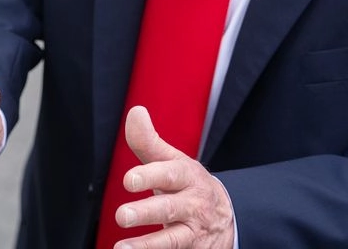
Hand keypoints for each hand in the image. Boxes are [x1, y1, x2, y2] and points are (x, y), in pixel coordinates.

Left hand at [111, 106, 234, 248]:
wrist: (225, 218)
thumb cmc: (188, 185)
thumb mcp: (173, 162)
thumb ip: (149, 142)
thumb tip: (135, 113)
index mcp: (187, 176)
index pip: (169, 174)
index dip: (150, 176)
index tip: (128, 180)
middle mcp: (192, 205)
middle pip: (169, 208)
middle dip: (146, 212)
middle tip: (122, 215)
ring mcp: (193, 232)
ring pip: (172, 239)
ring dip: (147, 245)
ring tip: (121, 248)